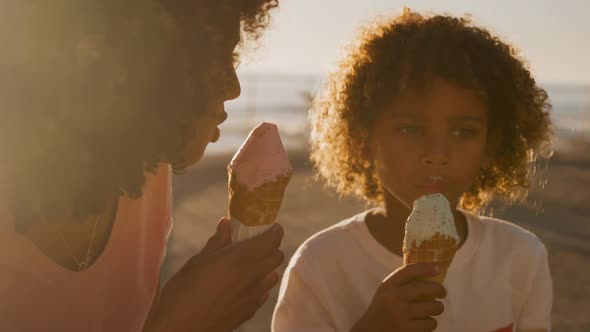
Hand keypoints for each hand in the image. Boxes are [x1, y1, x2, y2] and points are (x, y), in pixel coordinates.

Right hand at [147, 218, 284, 331]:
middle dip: (271, 247)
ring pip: (272, 276)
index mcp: (241, 258)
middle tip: (256, 244)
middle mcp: (252, 276)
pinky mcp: (249, 311)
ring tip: (248, 265)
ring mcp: (253, 296)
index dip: (275, 230)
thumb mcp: (199, 260)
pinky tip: (242, 286)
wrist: (180, 327)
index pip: (273, 240)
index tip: (269, 227)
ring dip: (266, 268)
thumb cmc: (184, 290)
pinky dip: (258, 286)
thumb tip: (226, 224)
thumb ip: (218, 241)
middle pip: (277, 257)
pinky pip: (262, 294)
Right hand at [350, 263, 445, 331]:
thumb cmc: (382, 309)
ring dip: (437, 308)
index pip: (409, 271)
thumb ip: (402, 283)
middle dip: (440, 290)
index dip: (426, 267)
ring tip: (433, 309)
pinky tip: (425, 322)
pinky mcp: (406, 331)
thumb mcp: (386, 292)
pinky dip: (431, 323)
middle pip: (426, 288)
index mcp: (387, 286)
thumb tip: (430, 273)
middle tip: (442, 293)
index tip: (439, 267)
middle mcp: (393, 299)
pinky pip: (430, 324)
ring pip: (433, 308)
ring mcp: (400, 316)